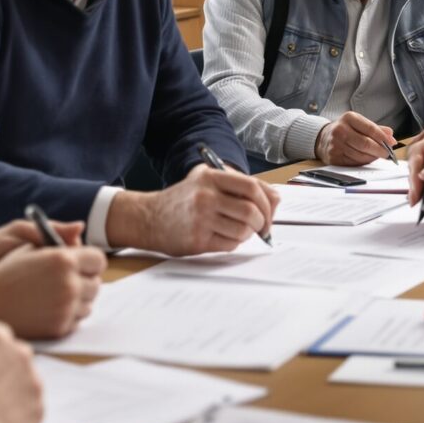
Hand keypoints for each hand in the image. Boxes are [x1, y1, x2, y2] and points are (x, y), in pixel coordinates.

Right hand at [0, 242, 104, 338]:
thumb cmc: (4, 272)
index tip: (82, 264)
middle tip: (68, 280)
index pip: (97, 259)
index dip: (90, 261)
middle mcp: (69, 284)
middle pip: (96, 283)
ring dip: (78, 299)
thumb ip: (58, 237)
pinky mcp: (60, 327)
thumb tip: (80, 228)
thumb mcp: (28, 247)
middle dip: (85, 281)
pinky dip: (68, 315)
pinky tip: (50, 308)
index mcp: (63, 259)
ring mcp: (66, 308)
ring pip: (89, 304)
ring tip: (56, 294)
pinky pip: (77, 320)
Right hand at [110, 164, 279, 254]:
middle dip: (262, 222)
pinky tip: (223, 237)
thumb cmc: (184, 200)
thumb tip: (275, 200)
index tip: (270, 211)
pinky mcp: (197, 240)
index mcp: (211, 177)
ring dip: (248, 234)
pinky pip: (230, 244)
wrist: (148, 218)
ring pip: (243, 230)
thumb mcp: (207, 181)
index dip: (267, 202)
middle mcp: (206, 196)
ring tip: (238, 230)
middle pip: (251, 211)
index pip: (252, 187)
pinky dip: (234, 243)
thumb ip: (239, 185)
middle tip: (261, 227)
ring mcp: (200, 219)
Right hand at [317, 111, 396, 165]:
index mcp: (348, 118)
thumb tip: (390, 136)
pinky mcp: (334, 157)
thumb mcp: (358, 123)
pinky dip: (363, 162)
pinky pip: (354, 162)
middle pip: (366, 143)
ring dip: (372, 157)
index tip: (391, 143)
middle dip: (380, 150)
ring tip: (377, 156)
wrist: (322, 138)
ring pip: (361, 155)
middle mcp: (340, 130)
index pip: (370, 128)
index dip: (383, 137)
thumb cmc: (344, 130)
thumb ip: (375, 128)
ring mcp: (335, 145)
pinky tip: (366, 159)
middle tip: (387, 154)